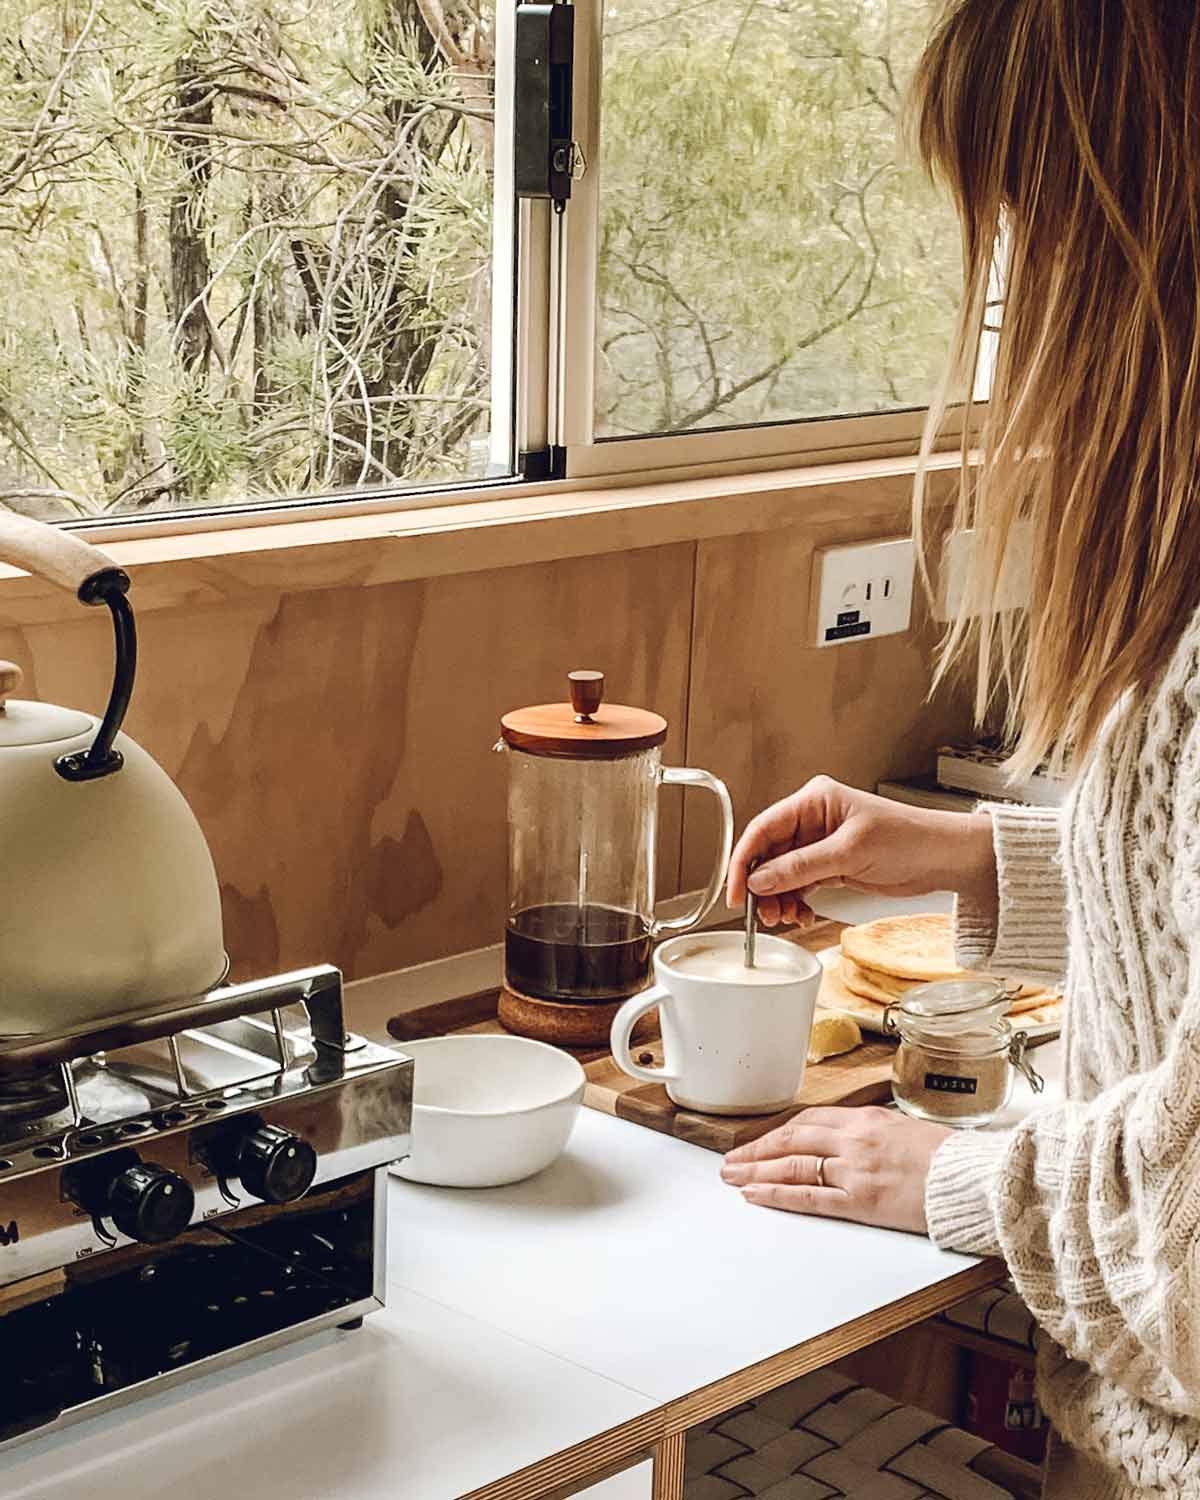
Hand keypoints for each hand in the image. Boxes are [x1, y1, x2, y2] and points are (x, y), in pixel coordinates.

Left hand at [720, 1106, 952, 1233]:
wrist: (976, 1180)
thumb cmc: (950, 1158)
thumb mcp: (905, 1129)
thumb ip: (871, 1133)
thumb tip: (849, 1140)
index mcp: (865, 1118)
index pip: (807, 1121)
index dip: (776, 1133)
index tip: (758, 1141)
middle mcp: (854, 1139)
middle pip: (791, 1141)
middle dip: (756, 1150)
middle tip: (730, 1160)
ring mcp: (854, 1169)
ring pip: (792, 1166)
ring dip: (756, 1171)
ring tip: (732, 1177)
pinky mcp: (861, 1201)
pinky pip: (808, 1197)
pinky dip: (777, 1194)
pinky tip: (756, 1194)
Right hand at [726, 775, 995, 927]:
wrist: (943, 858)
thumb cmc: (908, 839)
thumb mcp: (849, 853)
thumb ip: (800, 867)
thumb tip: (759, 880)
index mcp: (814, 801)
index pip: (764, 829)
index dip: (743, 861)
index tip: (736, 891)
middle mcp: (813, 820)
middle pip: (768, 854)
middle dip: (762, 886)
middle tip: (762, 914)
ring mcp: (821, 844)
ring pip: (781, 873)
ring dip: (778, 898)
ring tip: (784, 918)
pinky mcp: (831, 865)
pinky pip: (799, 884)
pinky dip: (795, 901)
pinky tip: (800, 914)